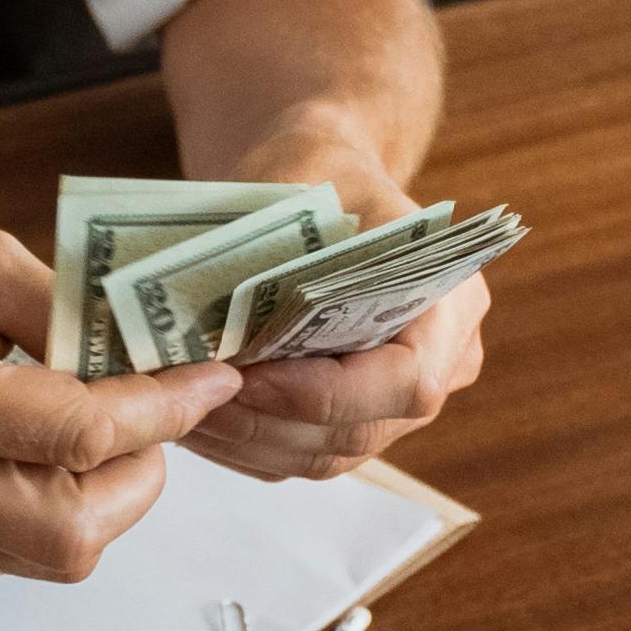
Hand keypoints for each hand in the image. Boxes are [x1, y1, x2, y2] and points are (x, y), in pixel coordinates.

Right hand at [0, 216, 238, 581]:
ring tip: (82, 423)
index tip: (214, 375)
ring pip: (59, 554)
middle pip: (76, 532)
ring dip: (104, 494)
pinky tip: (29, 451)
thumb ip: (69, 310)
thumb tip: (160, 352)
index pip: (80, 434)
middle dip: (140, 473)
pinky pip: (21, 555)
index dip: (166, 408)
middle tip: (144, 413)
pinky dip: (55, 508)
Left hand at [182, 138, 490, 483]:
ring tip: (179, 405)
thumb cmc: (317, 173)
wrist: (321, 180)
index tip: (249, 375)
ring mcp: (400, 404)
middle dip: (268, 421)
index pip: (408, 382)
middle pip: (359, 431)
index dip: (327, 394)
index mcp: (451, 303)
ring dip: (245, 441)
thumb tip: (229, 333)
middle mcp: (443, 364)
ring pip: (323, 456)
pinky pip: (301, 458)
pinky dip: (243, 446)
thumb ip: (284, 257)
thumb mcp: (305, 186)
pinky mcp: (357, 424)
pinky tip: (193, 416)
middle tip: (191, 394)